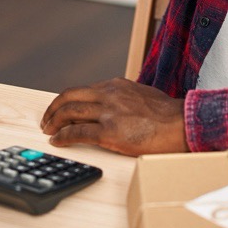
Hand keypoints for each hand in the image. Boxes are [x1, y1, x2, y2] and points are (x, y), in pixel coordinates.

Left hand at [40, 78, 188, 155]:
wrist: (181, 124)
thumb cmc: (168, 114)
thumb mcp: (142, 95)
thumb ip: (125, 98)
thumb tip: (114, 107)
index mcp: (116, 85)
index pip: (83, 90)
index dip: (67, 101)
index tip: (61, 109)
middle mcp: (109, 95)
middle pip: (69, 97)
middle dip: (53, 109)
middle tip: (46, 120)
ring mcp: (108, 112)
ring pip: (69, 112)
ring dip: (54, 122)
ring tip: (48, 131)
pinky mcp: (109, 132)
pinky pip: (77, 133)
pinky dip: (63, 137)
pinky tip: (58, 141)